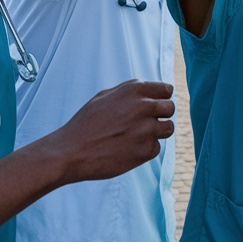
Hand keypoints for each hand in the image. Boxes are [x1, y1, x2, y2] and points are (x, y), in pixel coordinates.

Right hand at [51, 79, 174, 182]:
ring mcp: (147, 129)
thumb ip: (130, 91)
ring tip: (137, 135)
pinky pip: (156, 148)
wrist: (71, 152)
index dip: (161, 98)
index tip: (154, 105)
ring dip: (157, 132)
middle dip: (161, 114)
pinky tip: (127, 149)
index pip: (166, 90)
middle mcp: (144, 106)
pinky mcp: (146, 151)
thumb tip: (153, 91)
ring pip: (168, 128)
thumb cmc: (87, 123)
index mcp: (134, 89)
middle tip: (145, 122)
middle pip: (170, 108)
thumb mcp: (105, 97)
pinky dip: (145, 149)